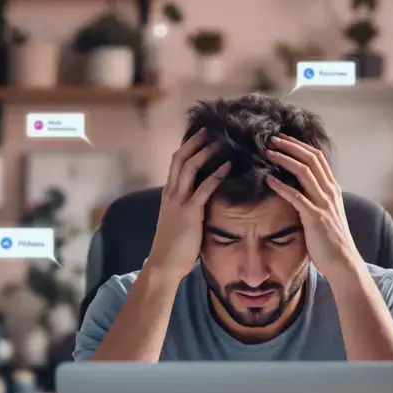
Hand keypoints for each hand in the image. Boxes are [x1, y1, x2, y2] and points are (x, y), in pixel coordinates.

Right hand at [144, 128, 229, 282]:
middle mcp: (171, 193)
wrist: (164, 264)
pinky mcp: (190, 213)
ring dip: (205, 152)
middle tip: (209, 129)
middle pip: (181, 159)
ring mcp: (179, 202)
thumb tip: (204, 197)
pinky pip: (203, 189)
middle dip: (195, 142)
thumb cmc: (174, 245)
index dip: (188, 147)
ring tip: (220, 142)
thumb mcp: (178, 219)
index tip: (201, 136)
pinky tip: (227, 166)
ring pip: (189, 168)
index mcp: (169, 194)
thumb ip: (188, 205)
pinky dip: (216, 175)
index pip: (176, 163)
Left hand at [265, 135, 363, 277]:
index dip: (300, 146)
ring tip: (268, 153)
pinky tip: (268, 179)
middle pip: (311, 158)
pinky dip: (281, 185)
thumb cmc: (332, 241)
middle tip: (273, 139)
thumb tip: (300, 191)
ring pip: (304, 171)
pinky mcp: (314, 216)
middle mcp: (330, 192)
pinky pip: (296, 196)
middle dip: (291, 146)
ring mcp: (323, 203)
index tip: (284, 139)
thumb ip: (316, 200)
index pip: (318, 158)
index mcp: (333, 190)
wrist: (343, 262)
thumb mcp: (327, 214)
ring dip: (284, 159)